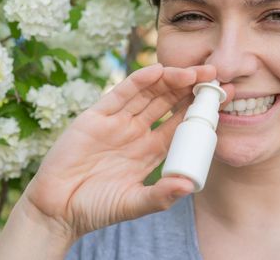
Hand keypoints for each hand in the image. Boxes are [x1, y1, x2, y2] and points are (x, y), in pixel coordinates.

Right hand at [23, 63, 232, 239]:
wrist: (57, 209)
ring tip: (193, 70)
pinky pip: (121, 94)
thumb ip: (160, 195)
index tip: (222, 96)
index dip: (199, 109)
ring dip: (170, 79)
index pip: (180, 123)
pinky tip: (157, 70)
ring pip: (148, 93)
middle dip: (189, 87)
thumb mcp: (133, 204)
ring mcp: (117, 122)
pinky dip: (138, 81)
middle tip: (213, 72)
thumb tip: (189, 185)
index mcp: (150, 151)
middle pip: (168, 102)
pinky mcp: (96, 116)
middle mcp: (136, 132)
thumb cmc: (95, 208)